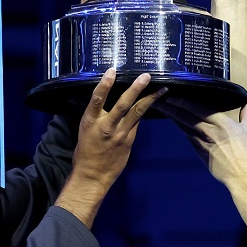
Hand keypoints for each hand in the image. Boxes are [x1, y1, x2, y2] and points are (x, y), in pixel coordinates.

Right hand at [56, 68, 166, 226]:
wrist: (92, 176)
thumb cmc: (85, 151)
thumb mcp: (85, 129)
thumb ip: (97, 116)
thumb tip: (108, 101)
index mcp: (90, 121)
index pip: (97, 98)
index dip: (105, 84)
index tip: (112, 70)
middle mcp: (106, 126)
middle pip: (123, 104)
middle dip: (136, 88)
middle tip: (147, 76)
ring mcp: (120, 135)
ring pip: (137, 113)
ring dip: (150, 99)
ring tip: (161, 88)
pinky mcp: (129, 142)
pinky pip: (137, 124)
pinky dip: (144, 113)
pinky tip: (153, 104)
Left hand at [156, 96, 246, 188]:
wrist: (242, 176)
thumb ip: (246, 115)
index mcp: (222, 123)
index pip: (198, 109)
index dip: (183, 102)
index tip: (171, 96)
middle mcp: (209, 131)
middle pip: (186, 117)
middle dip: (171, 108)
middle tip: (158, 101)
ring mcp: (202, 143)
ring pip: (184, 127)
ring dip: (172, 118)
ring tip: (162, 109)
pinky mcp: (199, 152)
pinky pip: (188, 138)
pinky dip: (180, 129)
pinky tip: (174, 123)